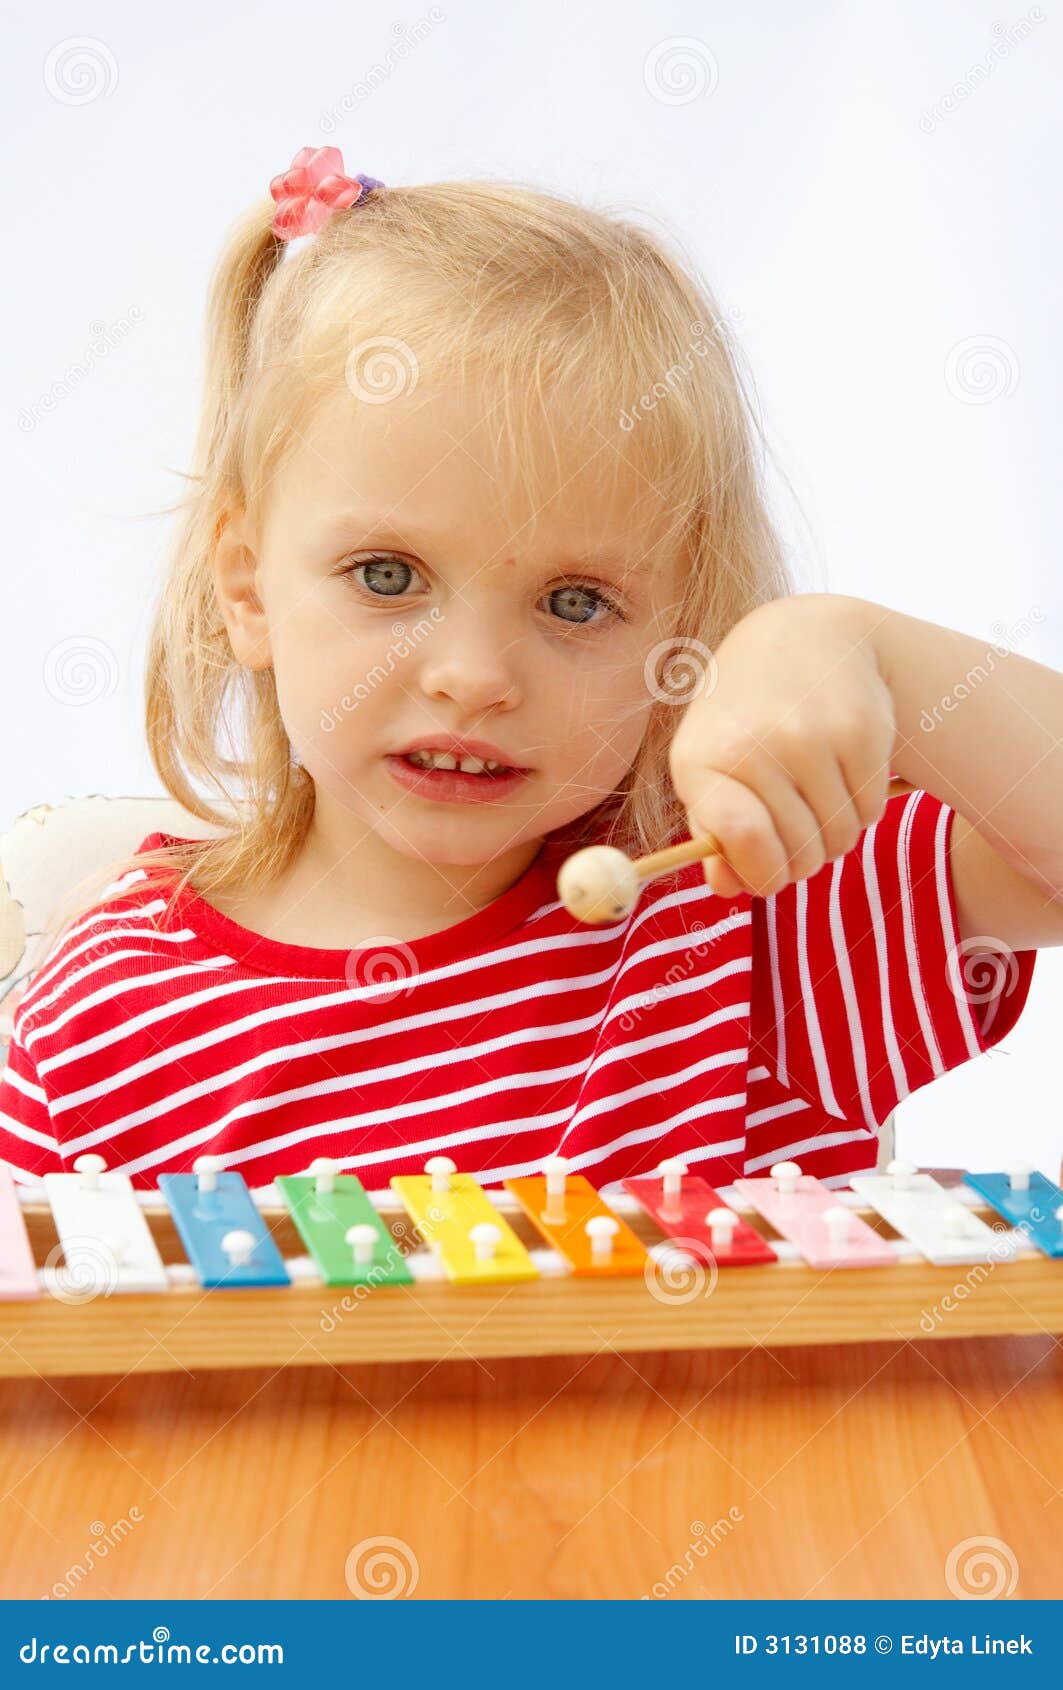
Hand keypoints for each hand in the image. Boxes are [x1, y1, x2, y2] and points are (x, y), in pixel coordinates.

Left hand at [667, 594, 896, 898]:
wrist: (802, 639)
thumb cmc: (744, 719)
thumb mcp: (709, 767)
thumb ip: (714, 834)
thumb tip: (728, 887)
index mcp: (702, 760)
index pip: (739, 840)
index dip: (761, 873)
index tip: (768, 874)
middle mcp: (755, 744)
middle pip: (798, 853)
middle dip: (802, 858)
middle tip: (798, 832)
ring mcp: (811, 734)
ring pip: (840, 838)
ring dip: (834, 835)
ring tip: (817, 797)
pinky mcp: (861, 729)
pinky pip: (871, 813)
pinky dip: (862, 809)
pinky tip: (843, 773)